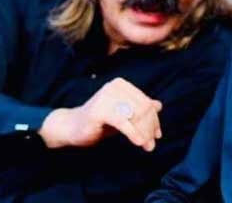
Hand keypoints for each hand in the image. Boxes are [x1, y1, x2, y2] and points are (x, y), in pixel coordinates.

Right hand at [38, 77, 162, 151]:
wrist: (72, 127)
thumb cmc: (100, 121)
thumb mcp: (123, 114)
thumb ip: (139, 108)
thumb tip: (159, 105)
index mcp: (121, 85)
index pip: (146, 102)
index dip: (154, 120)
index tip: (157, 135)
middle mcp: (114, 87)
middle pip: (143, 109)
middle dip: (150, 128)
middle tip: (152, 144)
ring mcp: (106, 96)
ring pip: (135, 115)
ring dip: (144, 133)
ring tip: (147, 146)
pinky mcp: (99, 109)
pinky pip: (123, 122)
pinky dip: (133, 133)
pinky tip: (139, 143)